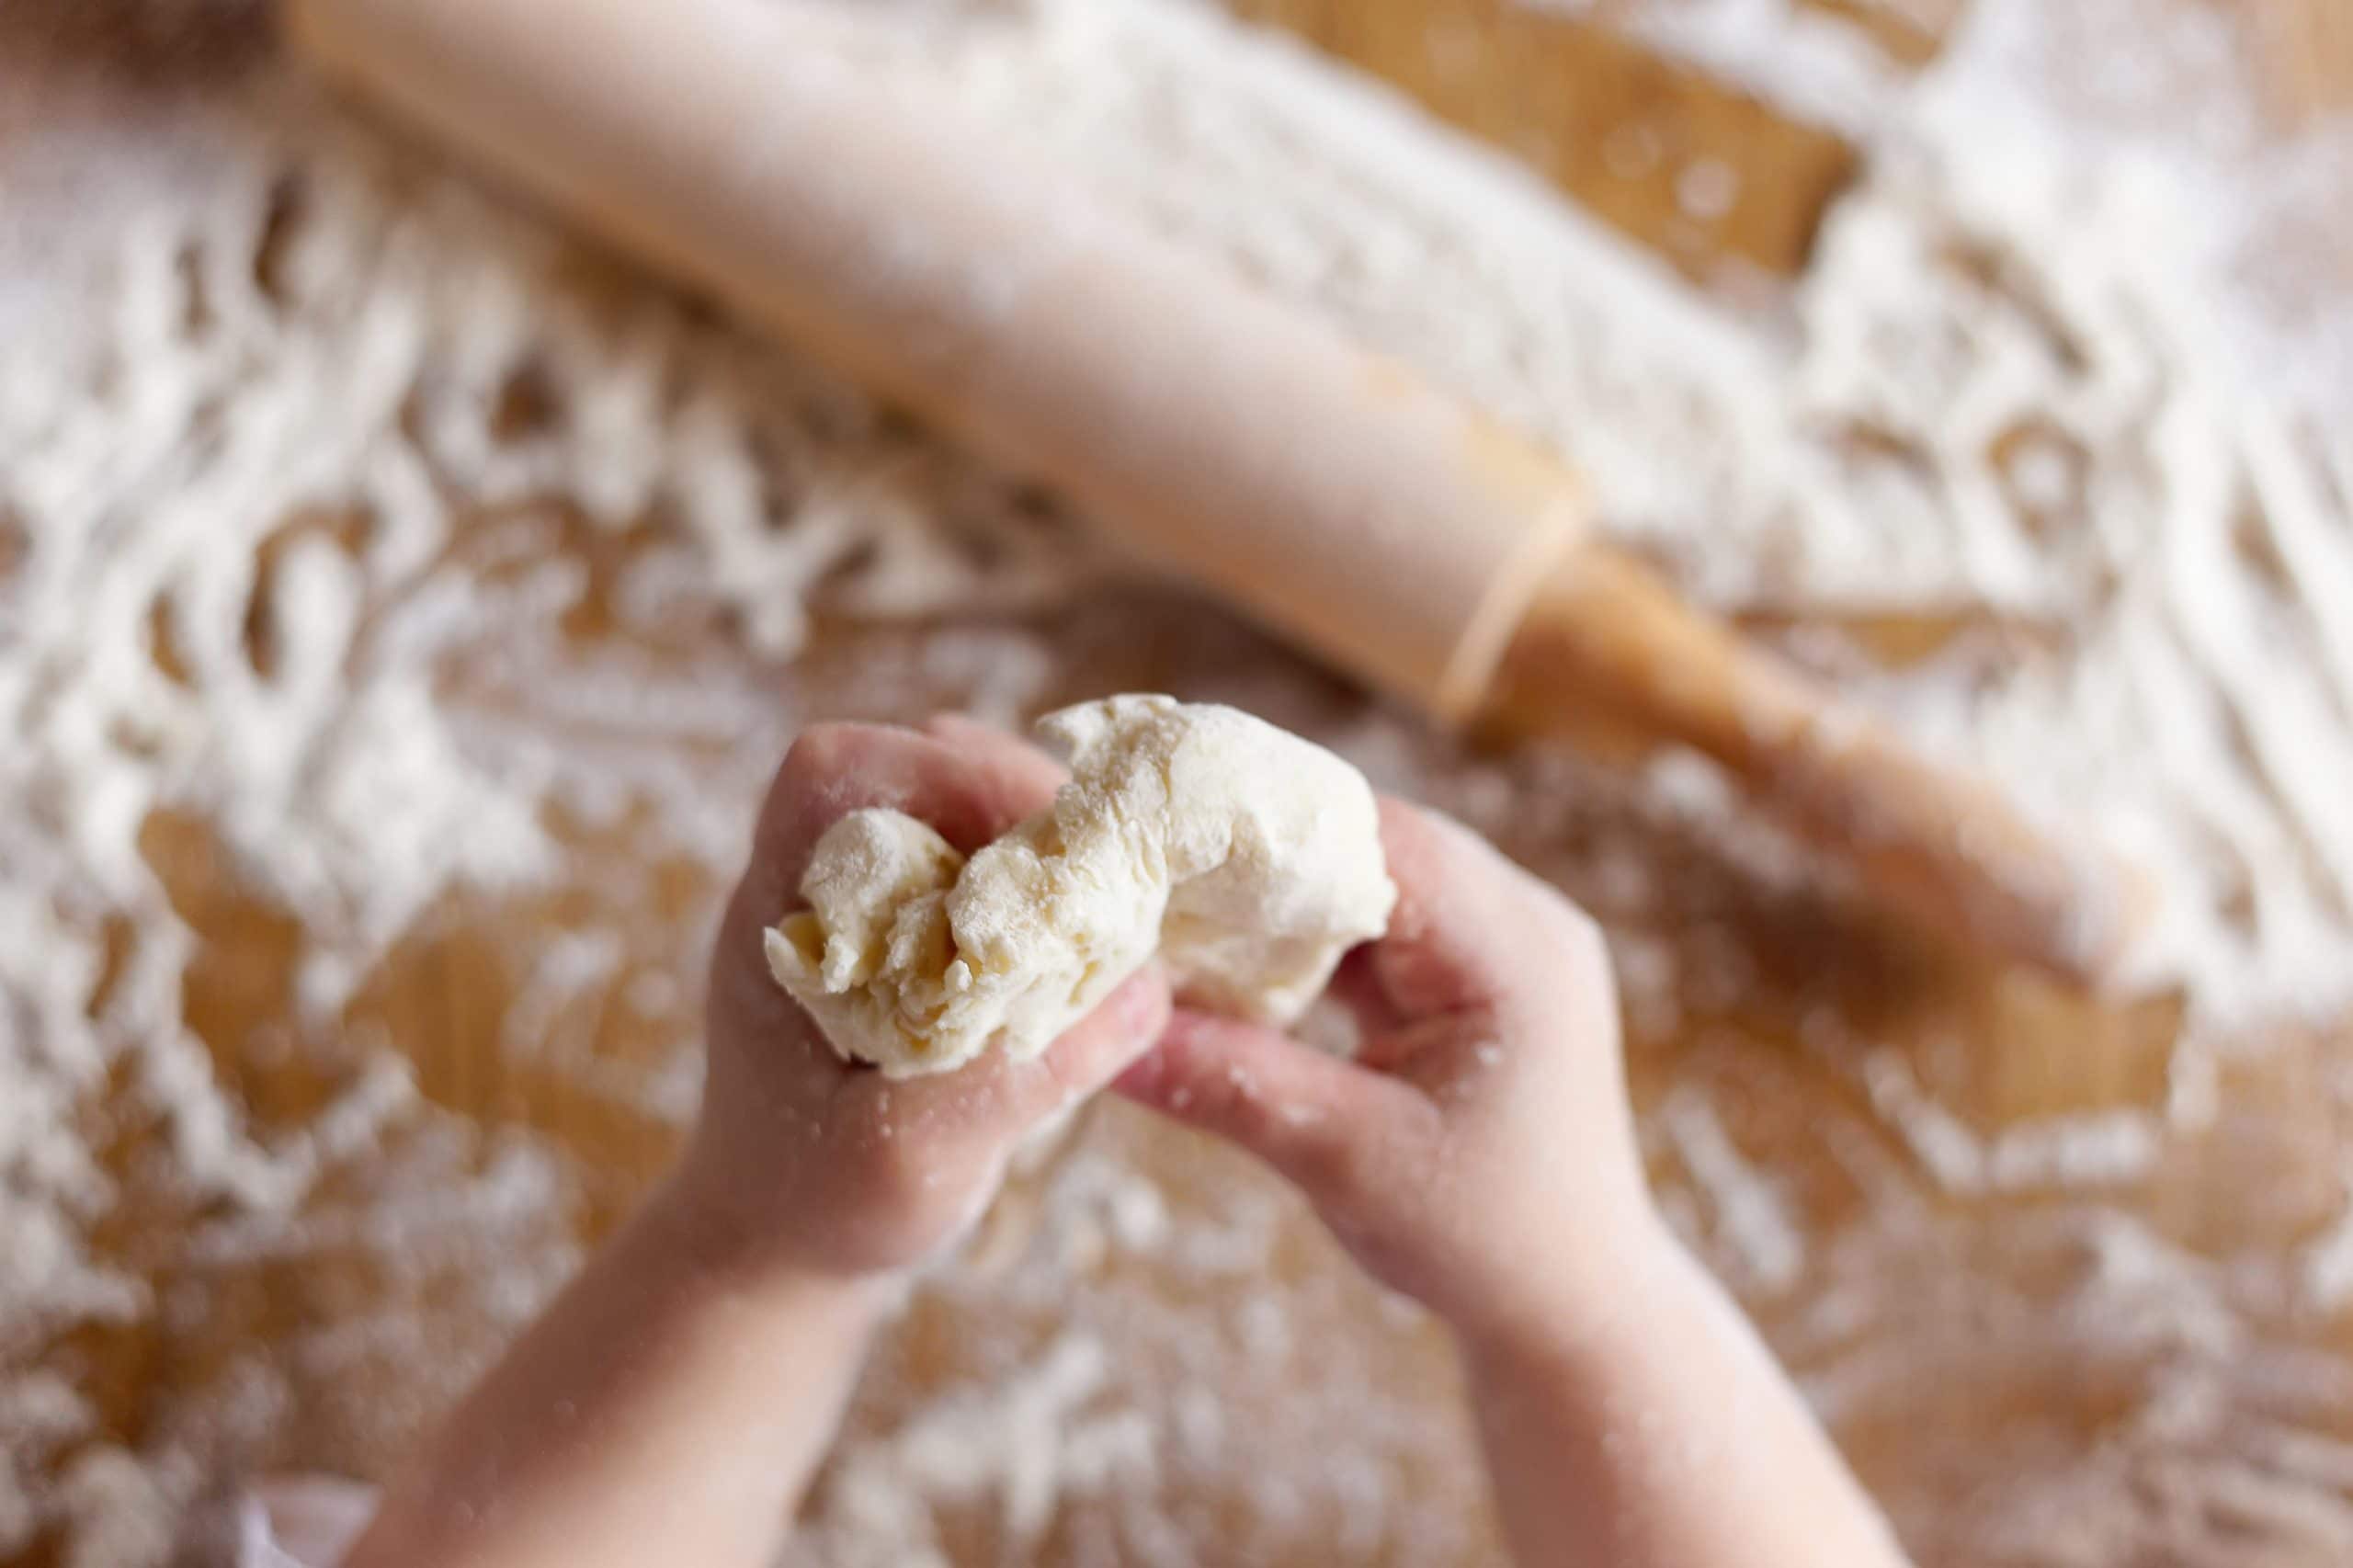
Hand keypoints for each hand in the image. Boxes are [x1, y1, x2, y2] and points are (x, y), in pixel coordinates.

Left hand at [685, 717, 1172, 1277]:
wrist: (783, 1247)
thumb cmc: (822, 1206)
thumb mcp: (905, 1164)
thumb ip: (1007, 1079)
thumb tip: (1140, 994)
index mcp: (779, 917)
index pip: (836, 769)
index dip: (944, 774)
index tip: (1036, 845)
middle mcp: (824, 887)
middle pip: (927, 763)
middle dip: (1027, 808)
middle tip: (1104, 886)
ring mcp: (879, 906)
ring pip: (976, 807)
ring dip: (1053, 854)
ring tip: (1109, 926)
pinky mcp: (932, 937)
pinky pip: (1004, 872)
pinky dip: (1060, 901)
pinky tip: (1096, 962)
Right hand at [1116, 797, 1647, 1345]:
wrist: (1572, 1306)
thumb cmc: (1484, 1243)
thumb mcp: (1348, 1163)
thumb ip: (1232, 1084)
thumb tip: (1106, 1034)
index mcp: (1517, 949)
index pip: (1377, 837)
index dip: (1264, 824)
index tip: (1156, 831)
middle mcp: (1519, 920)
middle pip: (1368, 841)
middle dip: (1255, 851)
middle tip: (1139, 863)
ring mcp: (1497, 943)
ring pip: (1362, 876)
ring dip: (1271, 893)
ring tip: (1164, 903)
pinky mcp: (1466, 973)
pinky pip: (1368, 922)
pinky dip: (1296, 934)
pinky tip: (1221, 953)